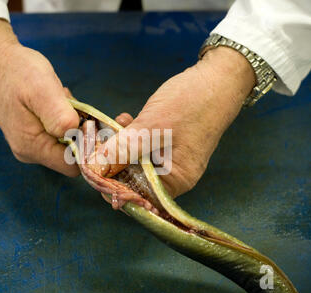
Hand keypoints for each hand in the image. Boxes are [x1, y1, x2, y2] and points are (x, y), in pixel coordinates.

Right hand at [0, 18, 79, 175]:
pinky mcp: (31, 134)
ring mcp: (30, 144)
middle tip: (68, 104)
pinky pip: (58, 132)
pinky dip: (63, 117)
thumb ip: (58, 115)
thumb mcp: (41, 90)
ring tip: (59, 98)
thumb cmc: (17, 72)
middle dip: (78, 131)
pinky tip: (55, 100)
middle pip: (71, 154)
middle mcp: (30, 152)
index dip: (87, 148)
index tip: (88, 123)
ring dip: (71, 121)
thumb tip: (75, 133)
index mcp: (32, 148)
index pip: (73, 165)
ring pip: (67, 142)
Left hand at [98, 47, 255, 196]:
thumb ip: (122, 150)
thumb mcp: (150, 128)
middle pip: (135, 180)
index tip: (92, 171)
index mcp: (175, 180)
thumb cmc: (190, 104)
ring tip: (109, 130)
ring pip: (136, 160)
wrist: (218, 77)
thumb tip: (94, 168)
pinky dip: (131, 136)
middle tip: (95, 146)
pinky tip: (124, 121)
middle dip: (113, 163)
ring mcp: (171, 157)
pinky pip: (143, 145)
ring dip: (119, 146)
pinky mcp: (168, 141)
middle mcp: (174, 174)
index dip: (113, 187)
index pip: (138, 197)